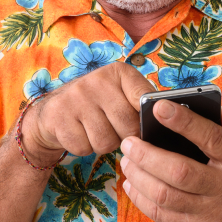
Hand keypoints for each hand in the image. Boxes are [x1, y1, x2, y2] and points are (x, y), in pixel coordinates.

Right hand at [22, 63, 152, 164]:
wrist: (54, 111)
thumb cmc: (99, 104)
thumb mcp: (121, 94)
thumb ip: (142, 102)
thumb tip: (167, 118)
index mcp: (119, 73)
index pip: (144, 98)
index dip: (148, 118)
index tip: (146, 125)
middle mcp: (97, 80)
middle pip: (127, 126)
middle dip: (125, 136)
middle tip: (116, 130)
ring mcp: (75, 97)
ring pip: (106, 141)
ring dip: (104, 144)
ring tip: (97, 130)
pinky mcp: (58, 116)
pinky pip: (84, 148)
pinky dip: (85, 148)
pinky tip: (81, 133)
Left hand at [119, 101, 221, 221]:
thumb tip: (220, 111)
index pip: (211, 138)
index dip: (183, 121)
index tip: (158, 107)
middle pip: (180, 172)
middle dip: (148, 155)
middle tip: (128, 141)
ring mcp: (210, 214)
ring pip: (166, 196)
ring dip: (139, 176)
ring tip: (126, 159)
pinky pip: (161, 215)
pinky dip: (140, 198)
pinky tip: (131, 182)